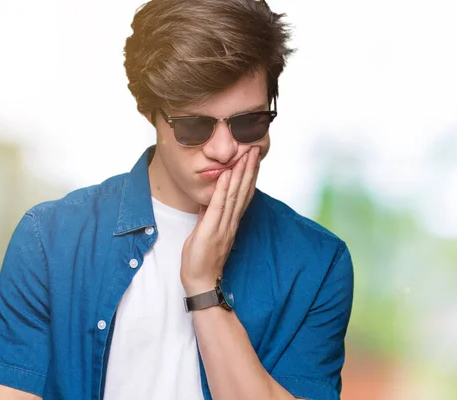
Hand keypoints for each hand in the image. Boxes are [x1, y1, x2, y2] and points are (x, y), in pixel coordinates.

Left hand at [180, 146, 260, 295]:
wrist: (201, 282)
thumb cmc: (201, 260)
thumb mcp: (205, 232)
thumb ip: (209, 216)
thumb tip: (209, 201)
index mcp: (230, 222)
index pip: (243, 195)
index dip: (249, 176)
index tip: (252, 158)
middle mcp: (231, 222)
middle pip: (243, 191)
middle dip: (249, 169)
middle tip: (255, 150)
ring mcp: (223, 226)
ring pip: (235, 196)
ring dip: (240, 174)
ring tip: (246, 156)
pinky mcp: (212, 231)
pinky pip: (219, 207)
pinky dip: (223, 190)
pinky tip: (227, 175)